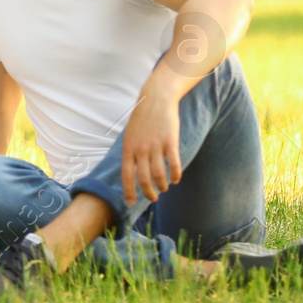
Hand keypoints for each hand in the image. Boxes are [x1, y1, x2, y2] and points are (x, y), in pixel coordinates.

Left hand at [120, 82, 181, 205]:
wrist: (156, 100)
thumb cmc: (142, 119)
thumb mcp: (130, 135)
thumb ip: (131, 152)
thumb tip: (131, 171)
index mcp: (128, 148)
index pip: (126, 175)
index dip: (129, 191)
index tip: (131, 203)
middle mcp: (140, 149)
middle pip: (144, 179)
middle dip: (148, 193)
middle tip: (153, 198)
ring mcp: (155, 146)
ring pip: (159, 175)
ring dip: (162, 185)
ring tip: (164, 188)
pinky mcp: (170, 142)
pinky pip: (174, 164)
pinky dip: (175, 175)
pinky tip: (176, 179)